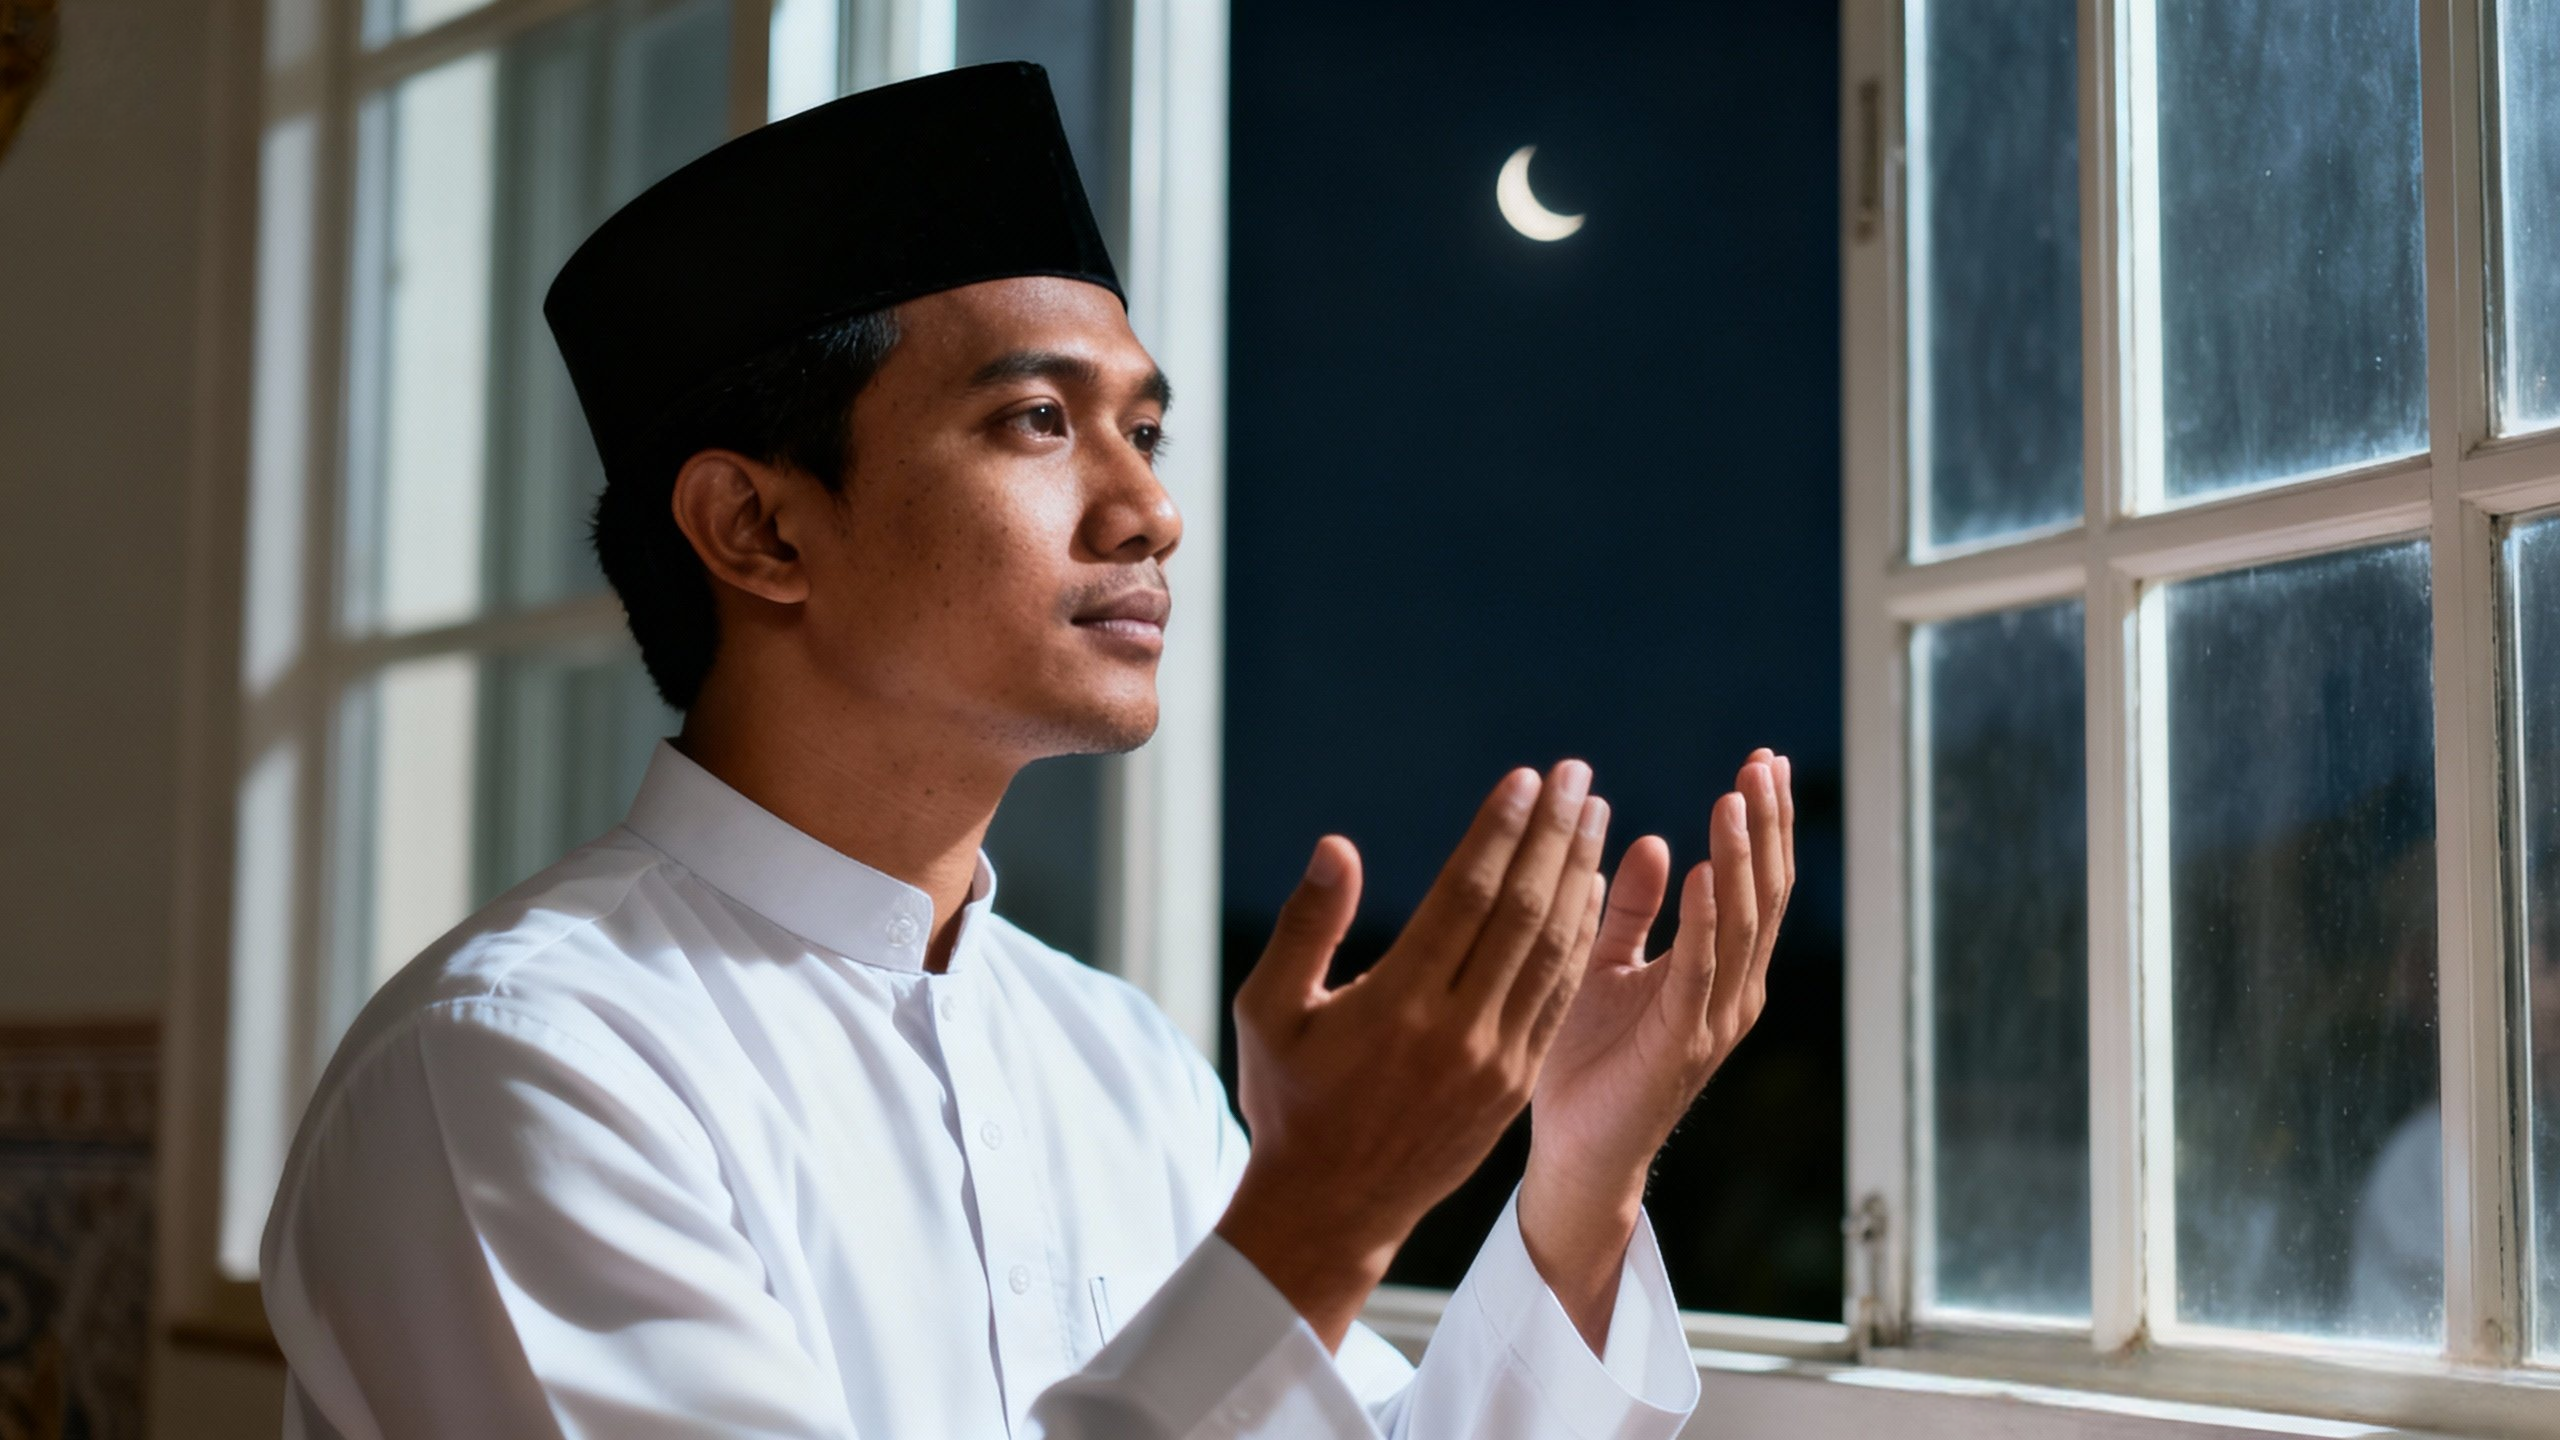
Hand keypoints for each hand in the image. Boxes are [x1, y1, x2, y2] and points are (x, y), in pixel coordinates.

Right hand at [1216, 761, 1611, 1348]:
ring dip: (1579, 877)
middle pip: (1521, 913)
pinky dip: (1580, 939)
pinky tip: (1592, 891)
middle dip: (1553, 836)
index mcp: (1396, 1006)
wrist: (1332, 1209)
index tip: (1527, 780)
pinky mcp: (1516, 1085)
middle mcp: (1457, 1032)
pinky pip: (1559, 999)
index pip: (1465, 897)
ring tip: (1595, 818)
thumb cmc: (1289, 1099)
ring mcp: (1496, 1062)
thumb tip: (1338, 848)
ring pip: (1553, 953)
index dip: (1500, 832)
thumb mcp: (1269, 1012)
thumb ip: (1306, 926)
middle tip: (1577, 777)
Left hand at [1519, 751, 1794, 1346]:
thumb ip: (1632, 910)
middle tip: (1761, 763)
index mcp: (1718, 971)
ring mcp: (1712, 1020)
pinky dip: (1703, 917)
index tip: (1760, 759)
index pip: (1752, 881)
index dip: (1761, 822)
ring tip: (1734, 798)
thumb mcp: (1605, 965)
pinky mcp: (1678, 1045)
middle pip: (1762, 893)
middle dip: (1765, 826)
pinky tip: (1699, 869)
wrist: (1573, 1153)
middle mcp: (1731, 992)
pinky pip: (1698, 970)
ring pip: (1739, 923)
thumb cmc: (1588, 1063)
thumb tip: (1652, 839)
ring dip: (1739, 857)